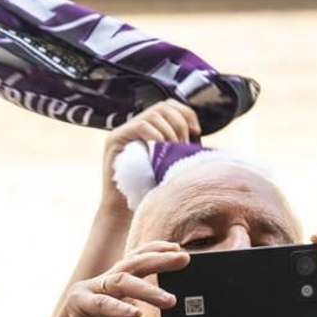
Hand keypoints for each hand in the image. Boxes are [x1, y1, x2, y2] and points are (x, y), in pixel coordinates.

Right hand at [33, 242, 192, 316]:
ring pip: (120, 281)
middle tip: (184, 258)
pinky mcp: (75, 310)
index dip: (158, 254)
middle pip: (133, 264)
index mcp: (117, 296)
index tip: (182, 252)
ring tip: (171, 300)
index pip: (138, 264)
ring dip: (147, 288)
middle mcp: (102, 290)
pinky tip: (137, 314)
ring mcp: (87, 296)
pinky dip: (118, 308)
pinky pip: (99, 304)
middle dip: (159, 259)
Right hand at [98, 100, 201, 217]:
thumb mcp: (170, 166)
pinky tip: (160, 150)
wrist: (124, 210)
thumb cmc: (149, 191)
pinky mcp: (114, 139)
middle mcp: (135, 126)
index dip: (186, 113)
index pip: (169, 106)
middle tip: (183, 145)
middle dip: (179, 123)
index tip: (196, 131)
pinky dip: (156, 136)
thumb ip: (179, 150)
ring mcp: (123, 131)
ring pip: (153, 115)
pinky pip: (140, 126)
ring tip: (173, 151)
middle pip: (163, 106)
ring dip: (169, 132)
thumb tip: (201, 140)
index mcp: (150, 129)